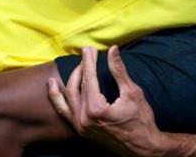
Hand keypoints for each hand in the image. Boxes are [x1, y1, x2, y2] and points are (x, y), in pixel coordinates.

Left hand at [47, 46, 166, 156]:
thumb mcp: (132, 92)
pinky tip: (53, 86)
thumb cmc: (141, 121)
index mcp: (96, 109)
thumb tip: (113, 50)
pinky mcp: (80, 131)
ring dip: (70, 79)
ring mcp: (80, 126)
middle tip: (87, 53)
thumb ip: (119, 70)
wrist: (143, 148)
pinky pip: (64, 112)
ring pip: (68, 97)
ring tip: (74, 65)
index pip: (89, 78)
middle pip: (77, 86)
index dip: (89, 61)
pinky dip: (58, 98)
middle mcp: (84, 119)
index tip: (90, 49)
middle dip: (81, 67)